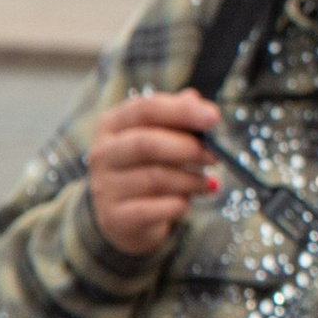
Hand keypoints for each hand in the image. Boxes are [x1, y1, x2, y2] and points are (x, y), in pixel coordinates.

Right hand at [85, 88, 224, 254]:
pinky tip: (187, 202)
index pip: (145, 109)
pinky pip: (154, 209)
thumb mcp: (160, 137)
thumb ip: (177, 116)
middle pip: (147, 143)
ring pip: (155, 178)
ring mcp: (105, 187)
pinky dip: (178, 204)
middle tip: (214, 156)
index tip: (213, 117)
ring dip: (190, 180)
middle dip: (188, 148)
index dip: (181, 111)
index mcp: (112, 124)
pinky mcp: (114, 217)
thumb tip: (195, 99)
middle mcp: (102, 153)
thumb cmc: (147, 167)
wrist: (126, 217)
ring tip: (207, 182)